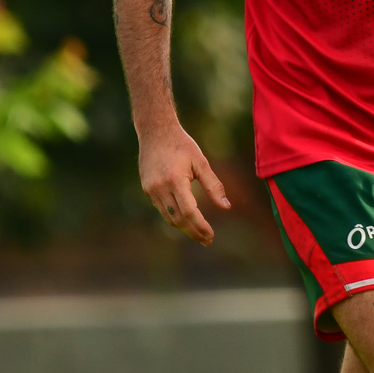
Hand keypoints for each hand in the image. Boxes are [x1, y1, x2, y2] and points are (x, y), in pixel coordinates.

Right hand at [138, 124, 230, 244]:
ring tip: (200, 233)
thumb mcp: (201, 162)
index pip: (189, 212)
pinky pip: (163, 209)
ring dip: (184, 228)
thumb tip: (226, 207)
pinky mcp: (147, 189)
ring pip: (168, 217)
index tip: (211, 235)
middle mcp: (160, 187)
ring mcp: (151, 190)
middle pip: (178, 219)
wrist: (155, 132)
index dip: (200, 226)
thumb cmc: (182, 145)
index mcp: (175, 180)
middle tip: (208, 240)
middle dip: (193, 232)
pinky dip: (175, 217)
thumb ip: (214, 185)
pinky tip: (187, 219)